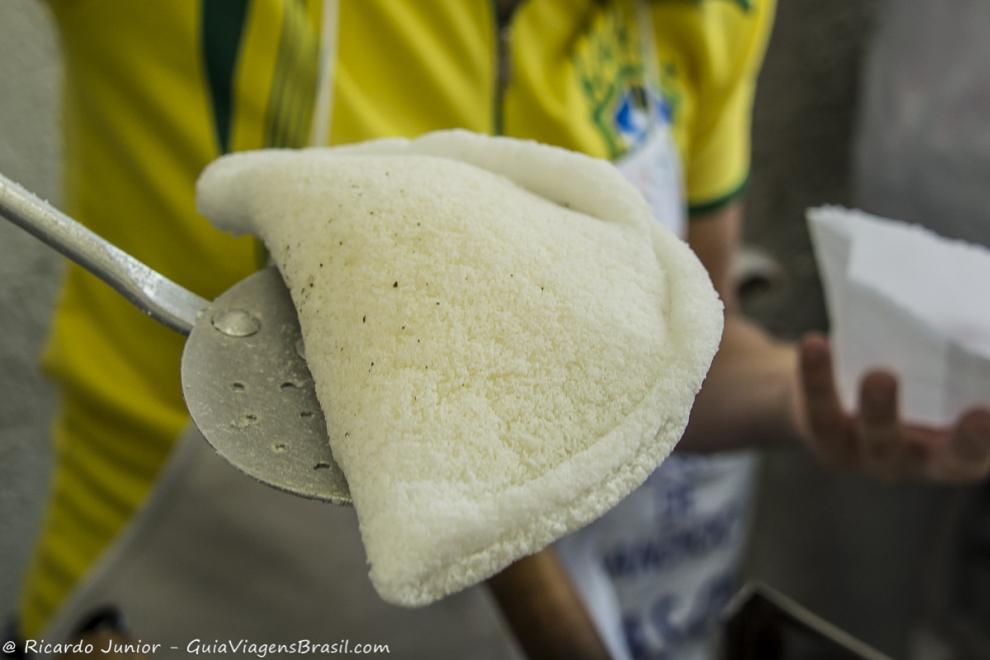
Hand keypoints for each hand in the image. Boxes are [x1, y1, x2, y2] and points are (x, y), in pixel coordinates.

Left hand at [797, 333, 989, 481]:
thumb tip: (976, 318)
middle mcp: (921, 462)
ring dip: (882, 409)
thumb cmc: (910, 377)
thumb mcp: (938, 376)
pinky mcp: (825, 439)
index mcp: (960, 449)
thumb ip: (958, 361)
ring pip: (877, 438)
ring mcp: (870, 456)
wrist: (830, 391)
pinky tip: (815, 344)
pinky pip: (821, 411)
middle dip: (965, 442)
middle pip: (947, 460)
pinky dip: (817, 376)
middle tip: (981, 416)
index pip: (982, 452)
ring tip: (881, 376)